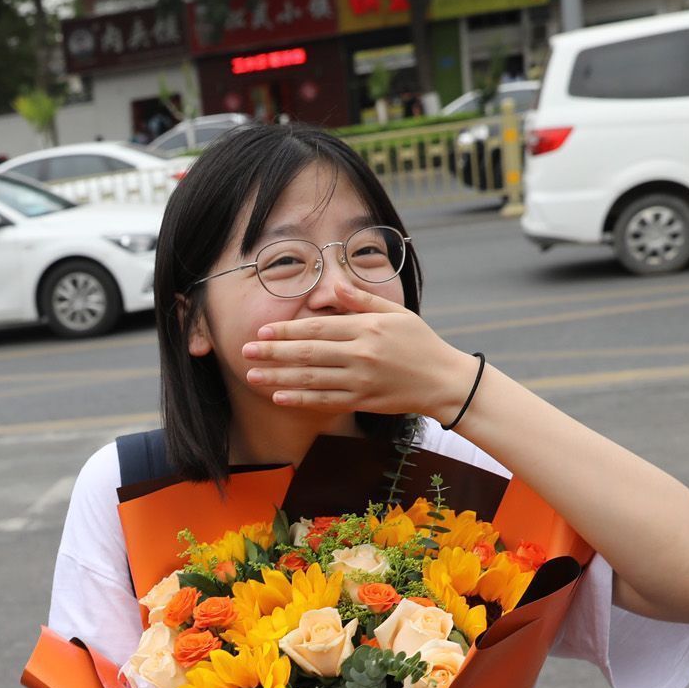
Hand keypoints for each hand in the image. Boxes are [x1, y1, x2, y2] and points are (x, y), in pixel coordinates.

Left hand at [240, 282, 475, 423]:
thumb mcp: (396, 313)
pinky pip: (324, 400)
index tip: (262, 331)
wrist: (444, 380)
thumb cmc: (420, 342)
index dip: (287, 331)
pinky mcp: (362, 400)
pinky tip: (278, 396)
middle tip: (244, 350)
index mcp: (367, 328)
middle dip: (273, 352)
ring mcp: (360, 379)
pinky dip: (300, 399)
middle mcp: (361, 353)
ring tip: (251, 374)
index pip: (318, 329)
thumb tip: (335, 287)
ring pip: (311, 378)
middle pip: (308, 353)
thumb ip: (363, 301)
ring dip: (278, 376)